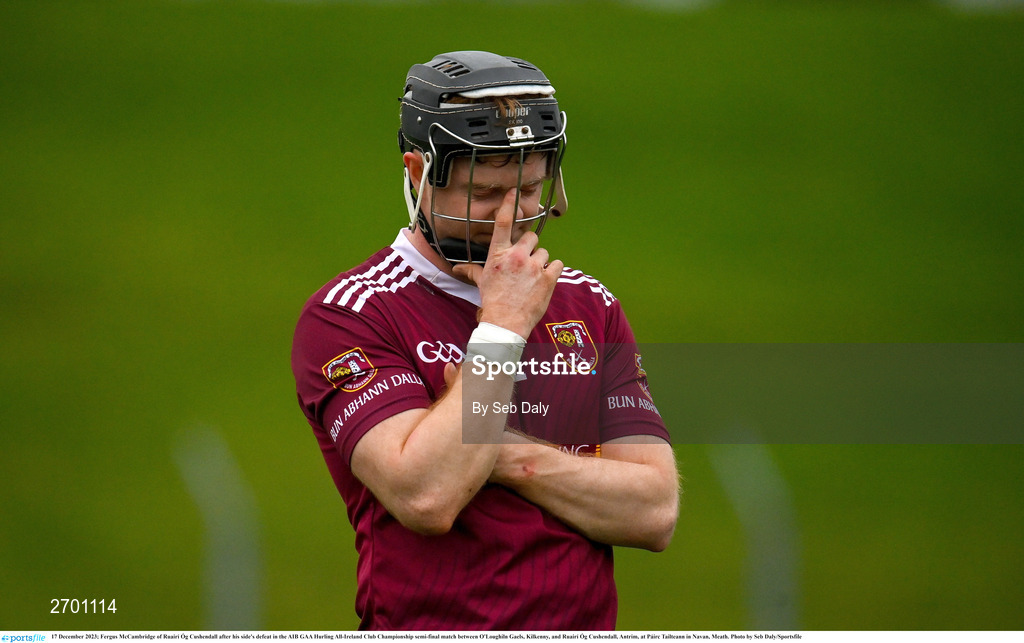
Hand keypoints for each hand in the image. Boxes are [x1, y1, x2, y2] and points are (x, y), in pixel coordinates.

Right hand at [452, 189, 563, 337]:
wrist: (506, 323)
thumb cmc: (492, 302)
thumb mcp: (481, 283)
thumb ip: (471, 271)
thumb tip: (456, 268)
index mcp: (499, 255)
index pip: (503, 223)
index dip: (508, 205)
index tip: (513, 192)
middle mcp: (517, 256)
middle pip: (531, 237)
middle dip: (530, 247)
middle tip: (525, 261)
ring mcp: (534, 266)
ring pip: (544, 252)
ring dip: (541, 261)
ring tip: (533, 276)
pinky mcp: (549, 278)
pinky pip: (558, 264)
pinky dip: (553, 270)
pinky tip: (544, 280)